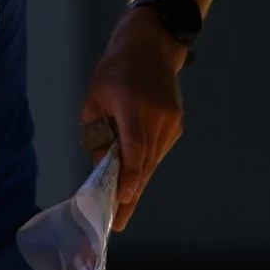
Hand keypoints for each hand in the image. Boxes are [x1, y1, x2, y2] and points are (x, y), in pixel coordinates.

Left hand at [78, 8, 186, 228]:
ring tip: (121, 209)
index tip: (123, 198)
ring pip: (152, 161)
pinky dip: (144, 164)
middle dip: (130, 193)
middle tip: (118, 222)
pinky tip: (132, 177)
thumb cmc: (114, 72)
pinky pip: (157, 152)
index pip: (134, 146)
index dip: (129, 174)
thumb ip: (96, 134)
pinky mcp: (176, 125)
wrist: (150, 48)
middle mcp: (157, 116)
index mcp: (133, 105)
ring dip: (136, 182)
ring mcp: (171, 122)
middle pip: (144, 162)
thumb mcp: (94, 100)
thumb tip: (101, 167)